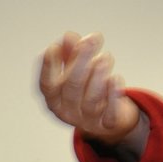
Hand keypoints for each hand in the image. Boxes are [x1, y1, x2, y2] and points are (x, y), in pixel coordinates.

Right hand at [39, 31, 146, 155]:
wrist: (110, 122)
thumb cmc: (89, 92)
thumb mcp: (77, 73)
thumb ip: (71, 55)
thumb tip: (68, 36)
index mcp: (54, 100)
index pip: (47, 85)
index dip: (48, 67)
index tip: (54, 47)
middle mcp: (67, 112)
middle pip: (71, 88)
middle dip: (80, 62)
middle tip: (91, 39)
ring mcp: (87, 120)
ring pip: (90, 100)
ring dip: (97, 76)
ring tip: (104, 57)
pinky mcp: (108, 125)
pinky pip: (110, 113)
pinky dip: (112, 96)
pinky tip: (115, 79)